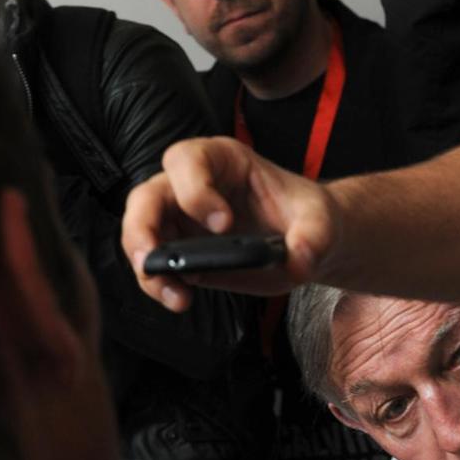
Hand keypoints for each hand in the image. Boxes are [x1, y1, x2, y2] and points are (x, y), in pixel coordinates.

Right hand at [121, 137, 335, 311]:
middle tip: (159, 261)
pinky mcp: (181, 251)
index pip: (188, 160)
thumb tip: (298, 257)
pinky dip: (160, 284)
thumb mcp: (319, 220)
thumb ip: (312, 236)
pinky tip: (181, 300)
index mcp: (222, 160)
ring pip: (141, 232)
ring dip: (148, 266)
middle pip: (147, 196)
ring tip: (173, 294)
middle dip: (145, 228)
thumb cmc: (305, 217)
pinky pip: (155, 265)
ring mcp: (180, 218)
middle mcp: (191, 185)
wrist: (305, 243)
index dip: (195, 189)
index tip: (223, 225)